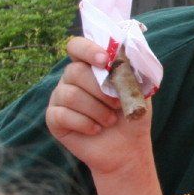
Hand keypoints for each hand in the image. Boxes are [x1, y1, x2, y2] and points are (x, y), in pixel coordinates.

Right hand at [44, 36, 151, 176]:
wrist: (128, 147)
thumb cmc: (133, 116)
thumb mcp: (140, 91)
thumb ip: (133, 71)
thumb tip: (126, 53)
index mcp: (90, 66)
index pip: (77, 46)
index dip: (87, 49)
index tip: (104, 60)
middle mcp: (71, 79)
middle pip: (75, 71)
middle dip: (101, 90)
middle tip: (117, 103)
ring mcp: (60, 98)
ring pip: (70, 94)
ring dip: (97, 110)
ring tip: (110, 120)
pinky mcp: (53, 118)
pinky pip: (62, 115)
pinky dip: (85, 124)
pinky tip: (96, 129)